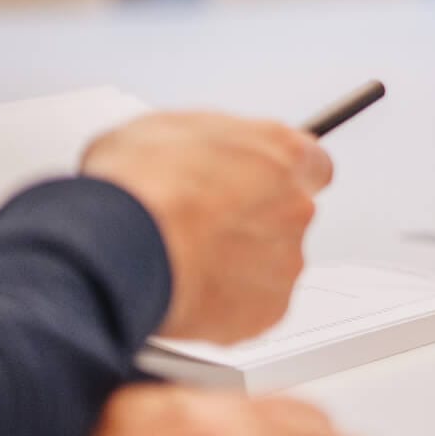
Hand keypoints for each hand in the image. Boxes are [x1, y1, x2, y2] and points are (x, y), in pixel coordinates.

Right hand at [81, 112, 331, 339]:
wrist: (122, 245)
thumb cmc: (141, 183)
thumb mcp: (165, 128)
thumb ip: (211, 142)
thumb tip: (202, 150)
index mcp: (281, 153)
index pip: (312, 165)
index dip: (277, 176)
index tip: (256, 183)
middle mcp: (295, 205)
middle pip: (287, 216)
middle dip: (251, 222)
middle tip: (204, 226)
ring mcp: (286, 259)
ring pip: (270, 263)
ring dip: (238, 264)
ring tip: (185, 260)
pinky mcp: (270, 307)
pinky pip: (253, 306)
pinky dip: (226, 303)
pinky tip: (188, 289)